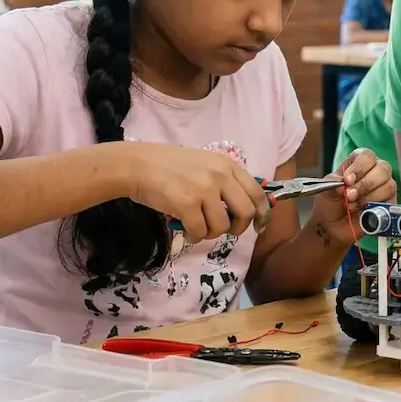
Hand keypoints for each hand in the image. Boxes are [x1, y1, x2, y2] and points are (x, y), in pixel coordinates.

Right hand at [104, 141, 270, 242]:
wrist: (138, 164)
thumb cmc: (170, 166)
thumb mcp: (206, 164)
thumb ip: (225, 181)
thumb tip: (243, 207)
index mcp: (228, 165)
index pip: (256, 193)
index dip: (262, 214)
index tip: (258, 228)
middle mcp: (220, 176)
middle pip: (246, 212)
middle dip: (237, 228)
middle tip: (223, 230)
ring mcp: (204, 189)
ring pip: (222, 226)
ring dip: (210, 233)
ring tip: (198, 227)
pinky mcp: (186, 204)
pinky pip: (199, 232)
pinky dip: (194, 237)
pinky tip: (186, 231)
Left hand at [311, 148, 395, 244]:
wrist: (332, 225)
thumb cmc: (331, 203)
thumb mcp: (327, 191)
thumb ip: (334, 185)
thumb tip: (343, 184)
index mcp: (359, 162)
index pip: (367, 156)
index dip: (359, 167)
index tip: (347, 180)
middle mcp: (375, 171)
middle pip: (382, 169)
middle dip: (364, 184)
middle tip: (349, 196)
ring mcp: (385, 187)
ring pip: (388, 186)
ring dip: (369, 197)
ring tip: (352, 205)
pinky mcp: (389, 203)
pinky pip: (390, 202)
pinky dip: (375, 206)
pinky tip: (363, 211)